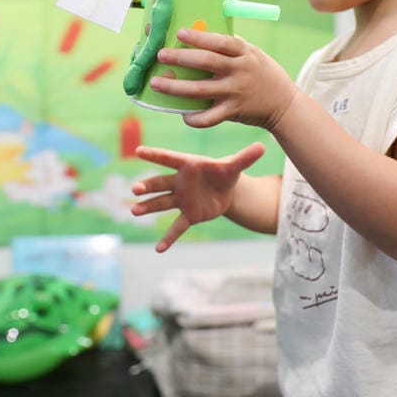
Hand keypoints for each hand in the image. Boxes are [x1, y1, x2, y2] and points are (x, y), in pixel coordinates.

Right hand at [130, 142, 264, 251]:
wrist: (226, 190)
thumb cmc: (224, 172)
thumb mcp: (234, 166)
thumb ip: (245, 158)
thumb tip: (262, 146)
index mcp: (189, 165)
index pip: (169, 158)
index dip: (155, 154)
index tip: (139, 151)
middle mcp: (180, 182)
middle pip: (161, 183)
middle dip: (148, 186)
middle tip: (135, 189)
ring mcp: (182, 199)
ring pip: (163, 203)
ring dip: (148, 207)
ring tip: (134, 211)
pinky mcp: (189, 215)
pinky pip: (177, 227)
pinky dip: (169, 238)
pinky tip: (159, 250)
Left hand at [151, 28, 300, 129]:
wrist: (285, 105)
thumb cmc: (263, 74)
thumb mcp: (253, 54)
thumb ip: (231, 47)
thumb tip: (201, 33)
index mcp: (244, 53)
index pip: (220, 41)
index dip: (199, 37)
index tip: (180, 32)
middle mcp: (240, 71)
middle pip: (206, 62)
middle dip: (180, 58)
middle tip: (160, 55)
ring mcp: (236, 92)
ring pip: (200, 90)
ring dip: (175, 87)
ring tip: (156, 83)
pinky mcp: (234, 112)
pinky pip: (209, 118)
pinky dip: (194, 118)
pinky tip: (182, 114)